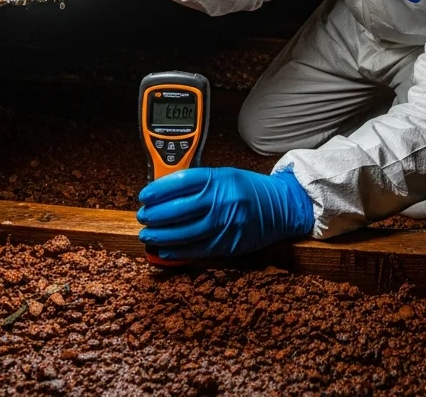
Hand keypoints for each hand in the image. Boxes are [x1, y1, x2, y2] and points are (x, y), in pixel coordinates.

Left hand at [137, 167, 314, 259]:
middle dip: (154, 215)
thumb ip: (197, 182)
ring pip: (184, 233)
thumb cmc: (251, 190)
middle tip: (143, 216)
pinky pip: (198, 249)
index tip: (145, 196)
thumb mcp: (225, 175)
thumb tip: (165, 192)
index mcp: (219, 179)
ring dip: (161, 235)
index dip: (157, 191)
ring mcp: (226, 224)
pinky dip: (178, 251)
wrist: (283, 206)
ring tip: (148, 234)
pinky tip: (165, 249)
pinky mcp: (229, 243)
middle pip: (177, 210)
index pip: (179, 183)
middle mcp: (222, 200)